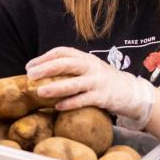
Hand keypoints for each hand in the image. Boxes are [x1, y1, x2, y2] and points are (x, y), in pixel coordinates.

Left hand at [27, 47, 154, 122]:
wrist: (129, 91)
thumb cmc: (101, 80)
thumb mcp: (87, 68)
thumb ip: (70, 68)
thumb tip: (41, 73)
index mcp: (85, 57)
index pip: (62, 52)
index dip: (44, 58)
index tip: (30, 66)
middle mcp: (91, 66)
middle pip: (66, 64)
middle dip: (46, 69)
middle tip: (31, 76)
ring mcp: (97, 81)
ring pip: (74, 83)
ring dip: (55, 87)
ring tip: (40, 92)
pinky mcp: (103, 97)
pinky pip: (84, 100)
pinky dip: (70, 103)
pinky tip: (58, 106)